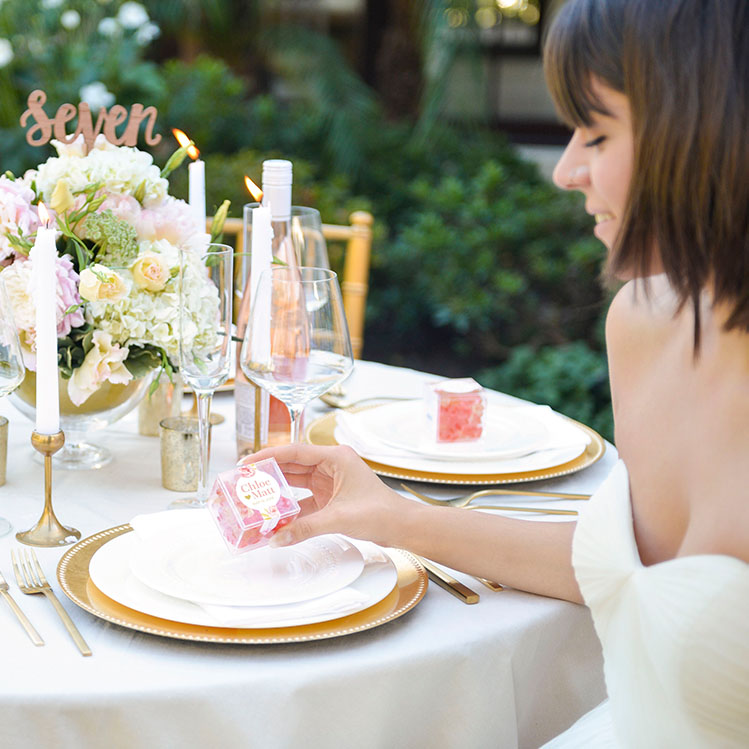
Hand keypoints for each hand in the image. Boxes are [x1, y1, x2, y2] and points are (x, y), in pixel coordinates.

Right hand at [238, 444, 406, 546]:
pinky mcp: (330, 497)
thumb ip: (305, 528)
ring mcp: (330, 481)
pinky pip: (304, 499)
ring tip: (253, 495)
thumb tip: (277, 538)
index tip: (247, 462)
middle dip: (268, 472)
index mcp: (336, 457)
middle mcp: (331, 465)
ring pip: (296, 481)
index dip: (268, 455)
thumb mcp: (339, 518)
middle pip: (292, 465)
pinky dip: (290, 507)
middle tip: (243, 479)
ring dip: (277, 490)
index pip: (294, 452)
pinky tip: (275, 516)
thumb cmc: (380, 513)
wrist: (400, 526)